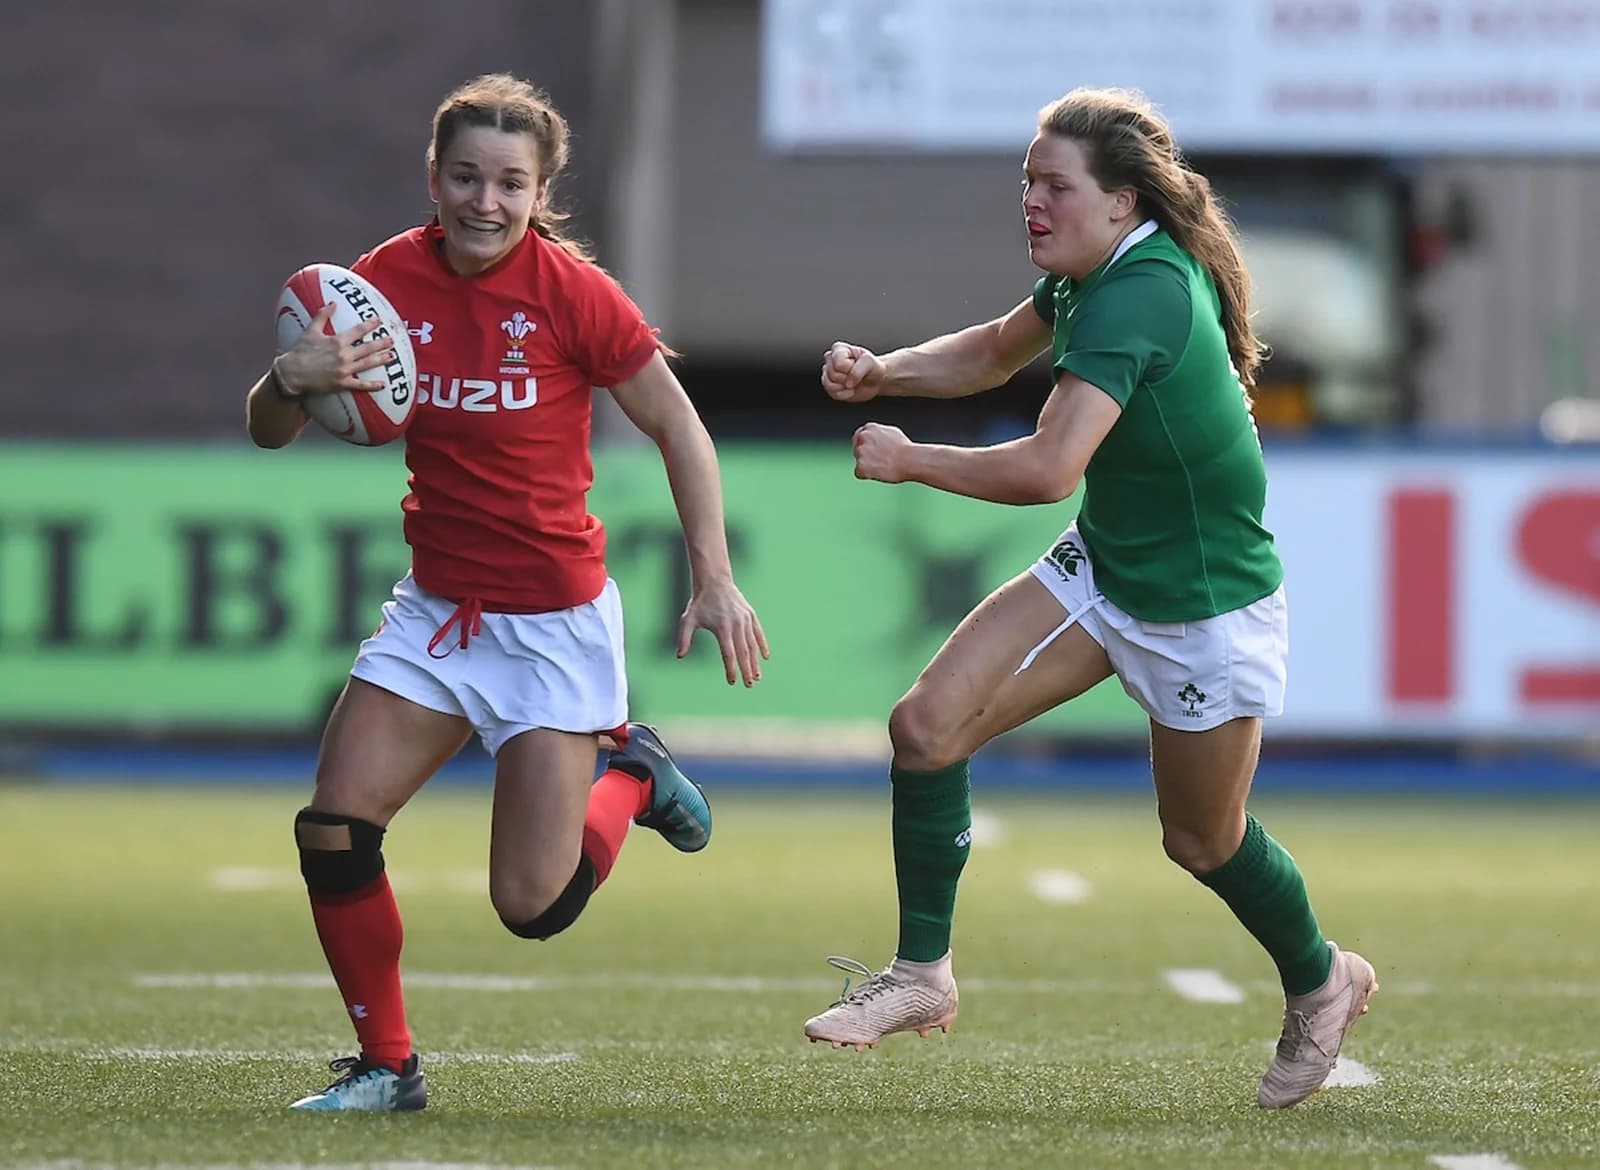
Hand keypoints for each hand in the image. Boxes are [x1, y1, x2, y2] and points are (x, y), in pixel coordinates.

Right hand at [274, 304, 396, 395]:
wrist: (292, 373)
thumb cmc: (300, 351)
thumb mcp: (310, 331)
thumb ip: (322, 315)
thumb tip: (332, 302)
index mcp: (337, 341)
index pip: (358, 331)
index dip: (370, 325)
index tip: (379, 321)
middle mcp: (343, 355)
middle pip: (367, 347)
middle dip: (381, 343)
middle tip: (392, 339)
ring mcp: (344, 370)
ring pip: (367, 364)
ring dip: (381, 359)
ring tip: (392, 356)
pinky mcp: (342, 383)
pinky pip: (360, 385)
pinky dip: (372, 385)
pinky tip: (383, 384)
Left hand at [677, 579, 769, 686]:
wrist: (714, 581)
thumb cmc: (699, 603)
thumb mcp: (688, 620)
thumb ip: (684, 638)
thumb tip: (679, 656)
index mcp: (722, 628)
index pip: (728, 654)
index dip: (731, 669)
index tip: (733, 682)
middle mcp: (736, 625)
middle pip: (743, 652)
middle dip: (747, 670)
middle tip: (749, 685)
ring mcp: (745, 620)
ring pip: (752, 645)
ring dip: (755, 662)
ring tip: (757, 676)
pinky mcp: (750, 615)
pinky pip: (758, 633)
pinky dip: (762, 645)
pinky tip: (765, 657)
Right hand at [821, 341, 884, 402]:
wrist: (876, 381)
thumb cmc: (872, 367)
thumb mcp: (870, 362)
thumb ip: (859, 369)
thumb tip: (848, 384)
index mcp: (839, 349)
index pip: (838, 363)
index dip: (850, 368)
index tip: (857, 365)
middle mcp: (831, 359)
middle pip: (833, 374)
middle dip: (848, 377)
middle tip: (856, 374)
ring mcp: (829, 373)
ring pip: (829, 384)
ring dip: (845, 387)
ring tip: (853, 381)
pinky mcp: (830, 386)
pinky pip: (832, 393)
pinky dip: (844, 394)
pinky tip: (850, 389)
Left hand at [852, 422, 912, 482]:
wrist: (910, 460)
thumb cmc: (905, 449)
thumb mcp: (892, 433)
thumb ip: (880, 434)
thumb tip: (877, 438)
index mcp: (869, 427)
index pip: (860, 436)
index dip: (867, 446)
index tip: (872, 452)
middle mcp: (862, 437)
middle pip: (857, 449)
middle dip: (865, 456)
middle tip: (879, 461)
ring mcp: (860, 451)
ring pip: (859, 462)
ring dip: (868, 466)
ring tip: (884, 466)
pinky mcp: (860, 465)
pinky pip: (859, 473)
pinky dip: (868, 476)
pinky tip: (880, 472)